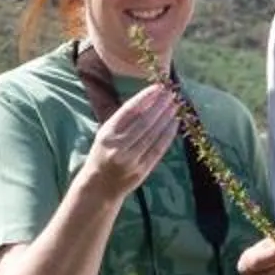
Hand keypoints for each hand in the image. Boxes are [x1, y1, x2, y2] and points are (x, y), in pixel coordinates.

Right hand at [73, 84, 179, 204]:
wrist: (99, 187)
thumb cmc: (103, 154)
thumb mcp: (106, 135)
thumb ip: (123, 120)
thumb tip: (149, 99)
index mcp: (107, 134)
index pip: (129, 111)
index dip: (145, 97)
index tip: (158, 87)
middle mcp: (118, 146)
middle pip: (144, 121)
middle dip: (159, 105)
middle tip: (171, 93)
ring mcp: (131, 159)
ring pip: (153, 134)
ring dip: (166, 117)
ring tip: (175, 105)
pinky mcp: (142, 170)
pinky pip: (159, 149)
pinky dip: (168, 135)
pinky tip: (175, 123)